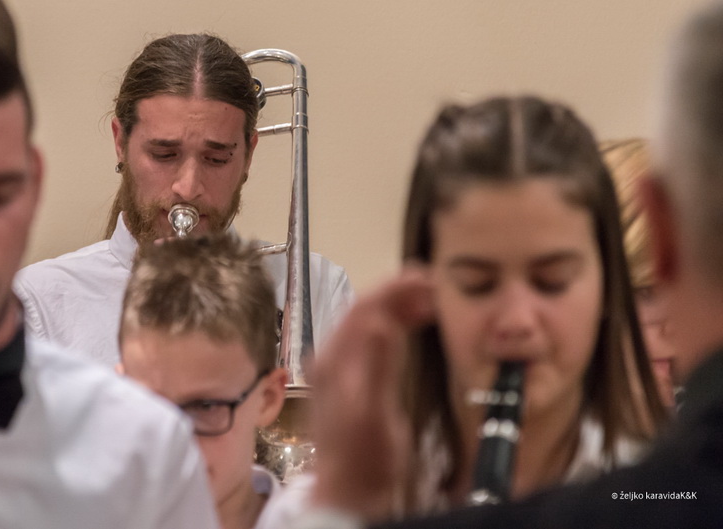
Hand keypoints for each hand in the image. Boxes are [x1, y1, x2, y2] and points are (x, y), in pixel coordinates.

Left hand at [309, 266, 434, 518]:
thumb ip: (376, 364)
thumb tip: (380, 319)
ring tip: (430, 299)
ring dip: (397, 305)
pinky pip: (369, 336)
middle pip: (364, 308)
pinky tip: (411, 325)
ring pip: (367, 320)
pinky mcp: (348, 379)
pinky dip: (393, 323)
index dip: (396, 286)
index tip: (428, 277)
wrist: (349, 492)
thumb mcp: (372, 412)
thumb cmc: (364, 457)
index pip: (364, 306)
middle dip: (399, 291)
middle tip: (436, 285)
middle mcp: (332, 356)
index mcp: (336, 359)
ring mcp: (338, 367)